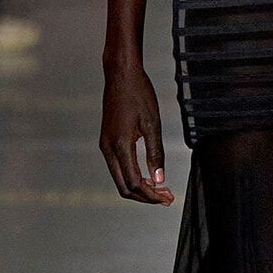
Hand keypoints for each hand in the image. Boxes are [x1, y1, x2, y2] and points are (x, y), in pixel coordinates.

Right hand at [100, 60, 173, 205]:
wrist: (120, 74)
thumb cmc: (138, 93)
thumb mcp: (152, 123)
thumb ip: (155, 153)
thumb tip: (159, 179)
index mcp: (119, 145)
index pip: (134, 183)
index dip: (151, 195)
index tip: (168, 197)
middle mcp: (108, 148)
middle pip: (124, 187)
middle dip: (146, 196)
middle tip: (167, 198)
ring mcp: (105, 145)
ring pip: (120, 179)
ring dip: (140, 187)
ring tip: (161, 189)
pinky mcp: (107, 141)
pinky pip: (118, 167)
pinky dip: (133, 176)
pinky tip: (148, 175)